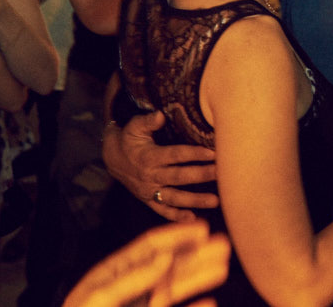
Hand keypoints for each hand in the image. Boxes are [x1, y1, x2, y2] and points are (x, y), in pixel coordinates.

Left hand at [62, 220, 230, 306]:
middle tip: (224, 244)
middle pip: (169, 266)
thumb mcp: (99, 300)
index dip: (176, 236)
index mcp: (113, 274)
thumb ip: (132, 278)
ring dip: (199, 277)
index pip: (149, 248)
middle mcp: (130, 289)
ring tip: (223, 266)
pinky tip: (210, 303)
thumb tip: (165, 257)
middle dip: (196, 254)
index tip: (203, 228)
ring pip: (175, 288)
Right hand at [103, 111, 219, 221]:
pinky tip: (194, 218)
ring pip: (175, 198)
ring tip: (215, 201)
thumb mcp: (134, 127)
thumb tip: (160, 115)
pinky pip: (163, 211)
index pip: (175, 155)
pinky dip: (177, 216)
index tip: (212, 152)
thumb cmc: (128, 139)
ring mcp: (149, 190)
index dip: (193, 154)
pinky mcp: (148, 200)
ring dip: (195, 200)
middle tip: (220, 173)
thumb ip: (147, 121)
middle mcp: (150, 176)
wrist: (111, 159)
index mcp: (149, 157)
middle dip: (201, 175)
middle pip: (179, 177)